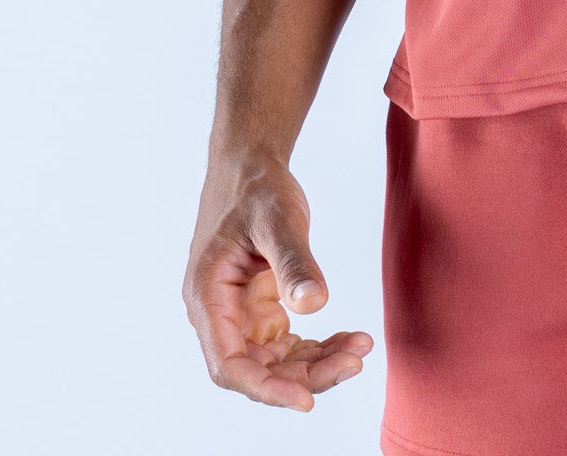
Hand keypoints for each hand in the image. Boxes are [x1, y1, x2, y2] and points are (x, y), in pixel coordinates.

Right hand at [184, 154, 372, 410]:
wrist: (251, 165)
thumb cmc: (256, 188)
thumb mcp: (277, 219)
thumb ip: (294, 261)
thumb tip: (315, 304)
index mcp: (207, 298)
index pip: (229, 365)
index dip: (266, 389)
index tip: (307, 400)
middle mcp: (219, 315)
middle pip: (257, 369)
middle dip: (305, 374)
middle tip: (354, 361)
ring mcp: (239, 315)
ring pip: (275, 362)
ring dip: (316, 363)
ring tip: (359, 348)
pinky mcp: (259, 309)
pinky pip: (286, 344)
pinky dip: (316, 346)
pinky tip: (347, 338)